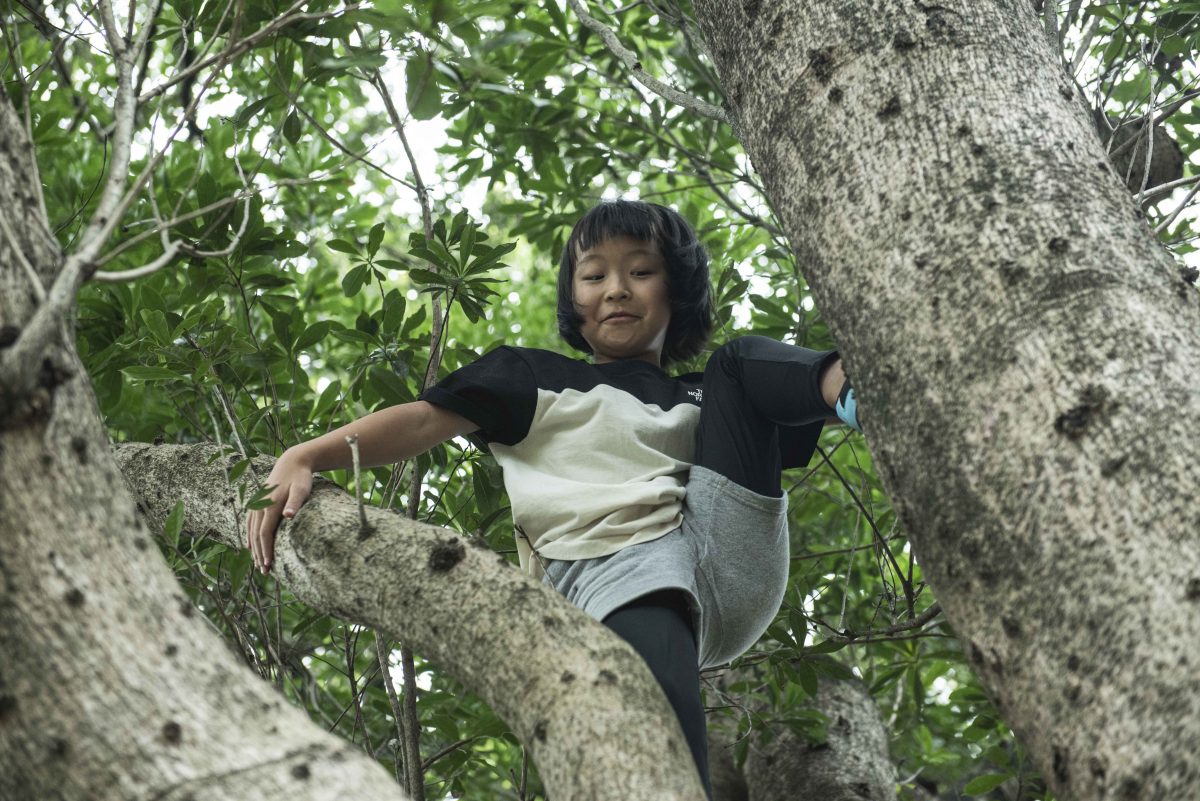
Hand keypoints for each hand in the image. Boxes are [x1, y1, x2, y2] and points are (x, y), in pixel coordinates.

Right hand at [247, 449, 313, 573]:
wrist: (293, 461)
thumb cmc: (300, 477)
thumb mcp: (302, 489)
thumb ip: (295, 503)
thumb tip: (288, 516)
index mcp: (270, 506)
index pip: (264, 534)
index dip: (265, 551)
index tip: (268, 566)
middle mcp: (260, 506)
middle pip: (256, 536)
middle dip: (260, 555)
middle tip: (264, 572)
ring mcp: (257, 504)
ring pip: (252, 531)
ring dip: (255, 548)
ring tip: (259, 564)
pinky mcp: (258, 502)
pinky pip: (251, 523)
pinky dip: (250, 536)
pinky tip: (250, 546)